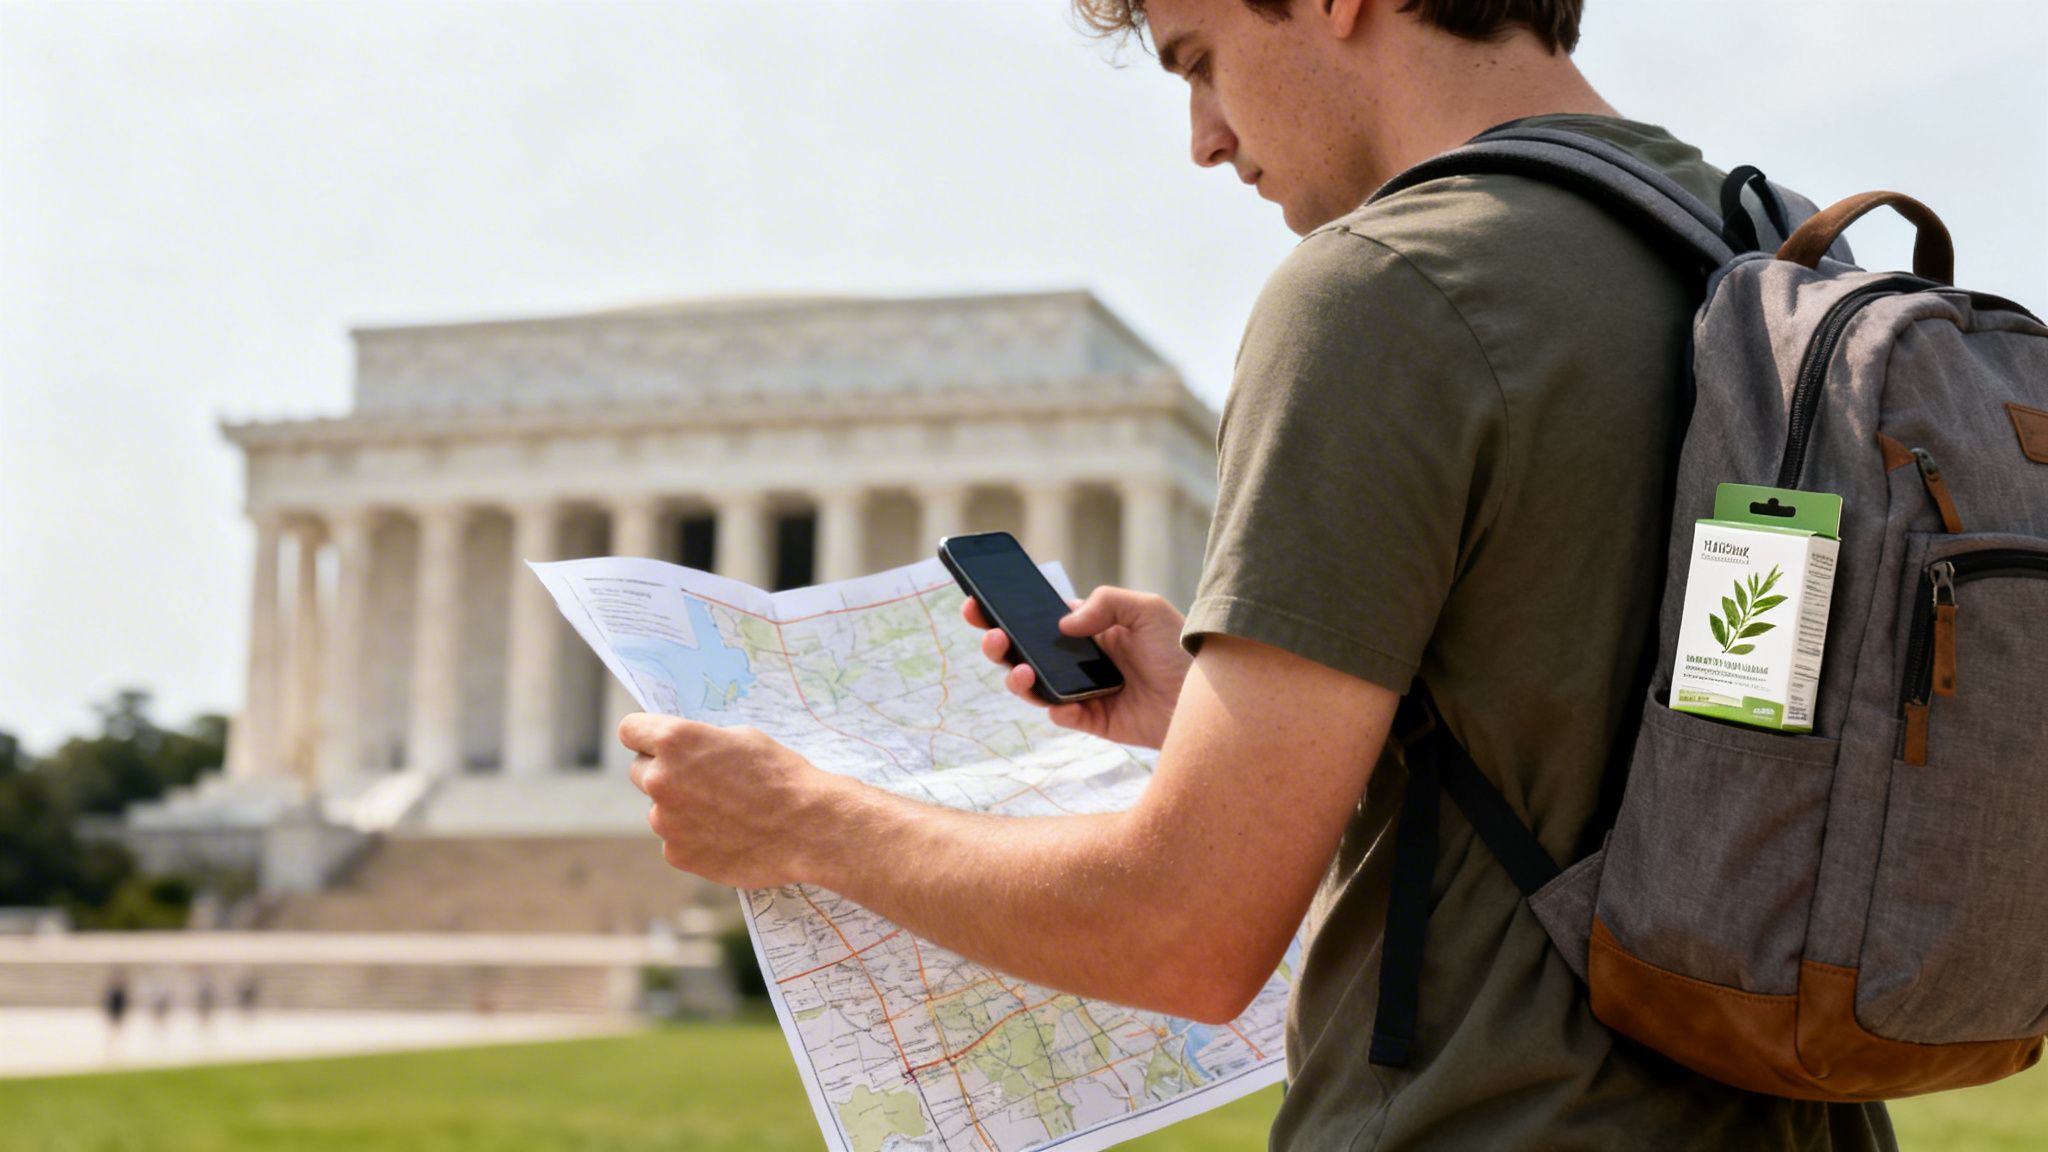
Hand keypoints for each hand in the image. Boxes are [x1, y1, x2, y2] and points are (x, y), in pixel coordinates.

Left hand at [618, 713, 835, 887]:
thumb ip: (700, 742)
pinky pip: (677, 839)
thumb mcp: (741, 738)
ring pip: (661, 809)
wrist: (807, 827)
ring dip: (682, 808)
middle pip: (639, 771)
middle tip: (699, 779)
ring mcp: (665, 821)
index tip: (656, 742)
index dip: (645, 734)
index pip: (630, 730)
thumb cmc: (780, 775)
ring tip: (727, 812)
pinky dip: (695, 837)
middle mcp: (660, 779)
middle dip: (663, 772)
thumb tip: (683, 750)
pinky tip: (729, 834)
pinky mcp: (677, 854)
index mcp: (674, 741)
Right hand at [963, 585, 1190, 749]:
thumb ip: (1105, 604)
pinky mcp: (1094, 720)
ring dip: (1018, 679)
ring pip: (1034, 686)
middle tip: (992, 638)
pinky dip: (1055, 709)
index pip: (1036, 618)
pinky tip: (1061, 704)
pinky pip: (1062, 715)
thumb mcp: (1147, 609)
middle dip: (998, 644)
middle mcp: (1079, 658)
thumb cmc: (1182, 648)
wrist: (1211, 697)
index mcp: (1087, 627)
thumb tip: (1063, 624)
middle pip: (1023, 652)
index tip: (976, 604)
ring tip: (1021, 672)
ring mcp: (1084, 690)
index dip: (1002, 612)